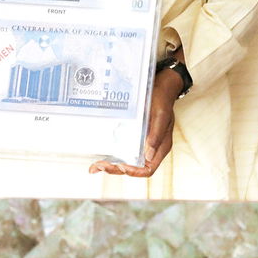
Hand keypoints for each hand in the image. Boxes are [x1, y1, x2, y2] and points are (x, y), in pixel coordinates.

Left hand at [90, 60, 184, 177]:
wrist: (159, 86)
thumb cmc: (162, 99)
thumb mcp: (160, 115)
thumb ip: (157, 135)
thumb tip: (149, 156)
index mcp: (160, 147)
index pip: (148, 168)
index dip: (134, 171)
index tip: (121, 166)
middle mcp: (150, 148)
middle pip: (134, 168)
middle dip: (117, 169)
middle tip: (101, 166)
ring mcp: (141, 143)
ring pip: (126, 162)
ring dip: (111, 166)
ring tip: (95, 166)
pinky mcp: (133, 136)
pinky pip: (122, 150)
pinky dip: (111, 156)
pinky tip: (99, 157)